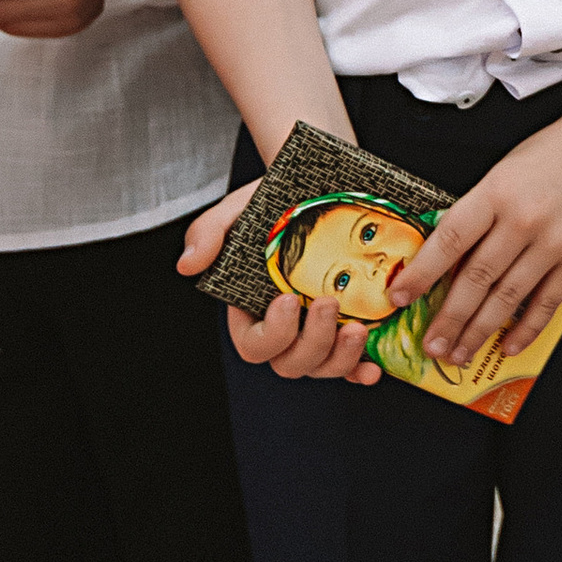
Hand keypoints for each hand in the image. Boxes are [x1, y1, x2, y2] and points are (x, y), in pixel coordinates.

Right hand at [177, 179, 381, 385]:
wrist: (314, 190)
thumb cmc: (268, 206)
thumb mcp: (234, 212)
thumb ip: (208, 234)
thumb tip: (188, 265)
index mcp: (252, 312)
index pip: (254, 345)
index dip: (272, 333)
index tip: (287, 300)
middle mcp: (285, 330)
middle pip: (290, 363)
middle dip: (312, 342)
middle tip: (327, 302)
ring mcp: (317, 333)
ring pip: (322, 367)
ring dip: (340, 359)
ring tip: (357, 329)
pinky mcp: (347, 328)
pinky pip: (351, 364)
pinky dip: (360, 371)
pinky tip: (372, 369)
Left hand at [389, 112, 561, 366]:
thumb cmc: (552, 155)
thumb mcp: (502, 174)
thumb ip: (477, 214)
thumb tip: (447, 262)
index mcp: (495, 192)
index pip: (449, 240)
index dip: (422, 273)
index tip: (401, 297)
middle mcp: (522, 218)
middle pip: (476, 277)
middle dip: (449, 318)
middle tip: (432, 345)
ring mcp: (553, 240)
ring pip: (507, 296)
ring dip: (480, 330)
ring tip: (460, 352)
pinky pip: (547, 301)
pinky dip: (526, 327)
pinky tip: (508, 344)